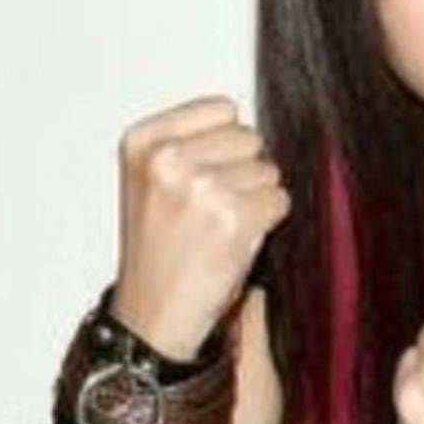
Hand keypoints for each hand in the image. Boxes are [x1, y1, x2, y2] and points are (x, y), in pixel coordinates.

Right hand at [111, 95, 291, 359]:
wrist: (154, 315)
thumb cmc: (159, 251)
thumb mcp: (151, 181)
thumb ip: (191, 142)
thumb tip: (251, 122)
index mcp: (143, 142)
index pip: (223, 109)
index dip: (226, 144)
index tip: (203, 175)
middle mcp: (168, 159)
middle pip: (250, 138)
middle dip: (243, 172)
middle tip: (213, 210)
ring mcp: (202, 188)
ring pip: (268, 171)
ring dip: (256, 200)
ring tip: (221, 228)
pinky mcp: (235, 219)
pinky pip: (280, 201)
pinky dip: (268, 223)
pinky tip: (237, 242)